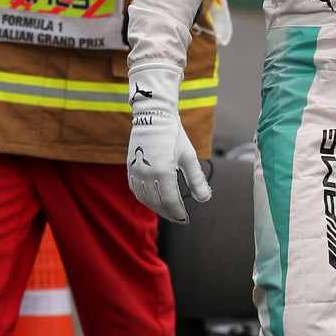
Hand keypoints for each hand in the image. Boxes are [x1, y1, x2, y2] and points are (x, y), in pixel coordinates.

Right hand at [126, 62, 211, 223]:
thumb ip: (196, 179)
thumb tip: (205, 199)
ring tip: (168, 211)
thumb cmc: (174, 136)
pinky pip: (135, 190)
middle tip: (179, 218)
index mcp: (163, 172)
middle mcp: (147, 174)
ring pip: (145, 199)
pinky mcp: (130, 167)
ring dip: (156, 208)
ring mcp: (136, 171)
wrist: (154, 117)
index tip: (186, 219)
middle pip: (157, 203)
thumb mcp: (189, 157)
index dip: (178, 213)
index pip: (170, 201)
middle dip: (169, 213)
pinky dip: (144, 198)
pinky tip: (152, 200)